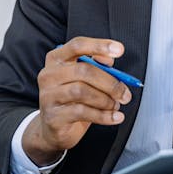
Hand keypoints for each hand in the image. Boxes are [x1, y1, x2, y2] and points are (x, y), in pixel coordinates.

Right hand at [22, 37, 131, 165]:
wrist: (54, 128)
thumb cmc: (72, 98)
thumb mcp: (85, 78)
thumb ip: (97, 65)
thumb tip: (109, 59)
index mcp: (57, 58)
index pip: (77, 45)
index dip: (99, 46)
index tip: (119, 50)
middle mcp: (49, 75)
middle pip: (83, 70)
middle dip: (110, 82)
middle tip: (125, 93)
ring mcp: (48, 96)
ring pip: (82, 92)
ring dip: (106, 100)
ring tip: (115, 105)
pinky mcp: (52, 117)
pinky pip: (82, 112)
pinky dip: (103, 116)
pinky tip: (114, 117)